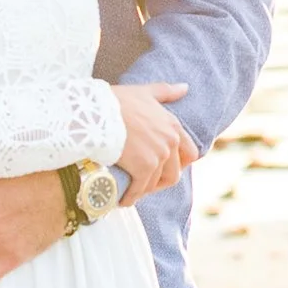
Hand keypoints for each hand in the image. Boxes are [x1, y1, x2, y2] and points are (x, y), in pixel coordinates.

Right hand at [111, 81, 195, 201]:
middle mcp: (170, 142)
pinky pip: (139, 190)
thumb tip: (185, 88)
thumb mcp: (144, 92)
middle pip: (174, 174)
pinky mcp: (143, 168)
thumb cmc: (117, 101)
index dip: (179, 165)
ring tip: (131, 192)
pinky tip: (122, 200)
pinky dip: (131, 197)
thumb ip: (166, 92)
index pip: (190, 154)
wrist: (97, 112)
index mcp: (173, 126)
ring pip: (155, 183)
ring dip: (143, 190)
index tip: (165, 170)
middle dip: (159, 182)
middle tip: (144, 184)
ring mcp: (158, 156)